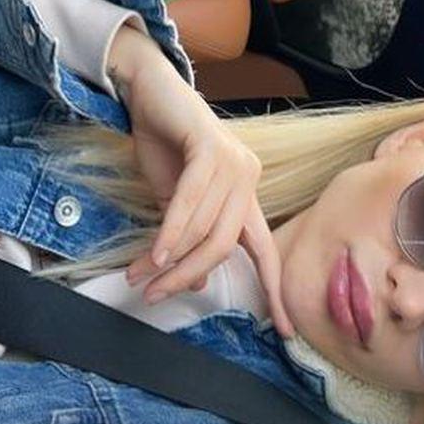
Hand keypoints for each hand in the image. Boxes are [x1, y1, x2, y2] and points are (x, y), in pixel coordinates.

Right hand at [108, 26, 293, 337]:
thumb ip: (188, 238)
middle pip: (224, 245)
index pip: (265, 250)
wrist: (148, 92)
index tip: (285, 331)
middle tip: (153, 295)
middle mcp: (248, 177)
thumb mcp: (174, 202)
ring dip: (169, 258)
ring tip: (139, 276)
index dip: (274, 290)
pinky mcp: (212, 147)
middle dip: (187, 275)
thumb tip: (197, 282)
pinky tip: (154, 253)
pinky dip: (171, 229)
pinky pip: (192, 201)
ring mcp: (234, 160)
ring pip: (205, 227)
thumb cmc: (161, 144)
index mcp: (245, 193)